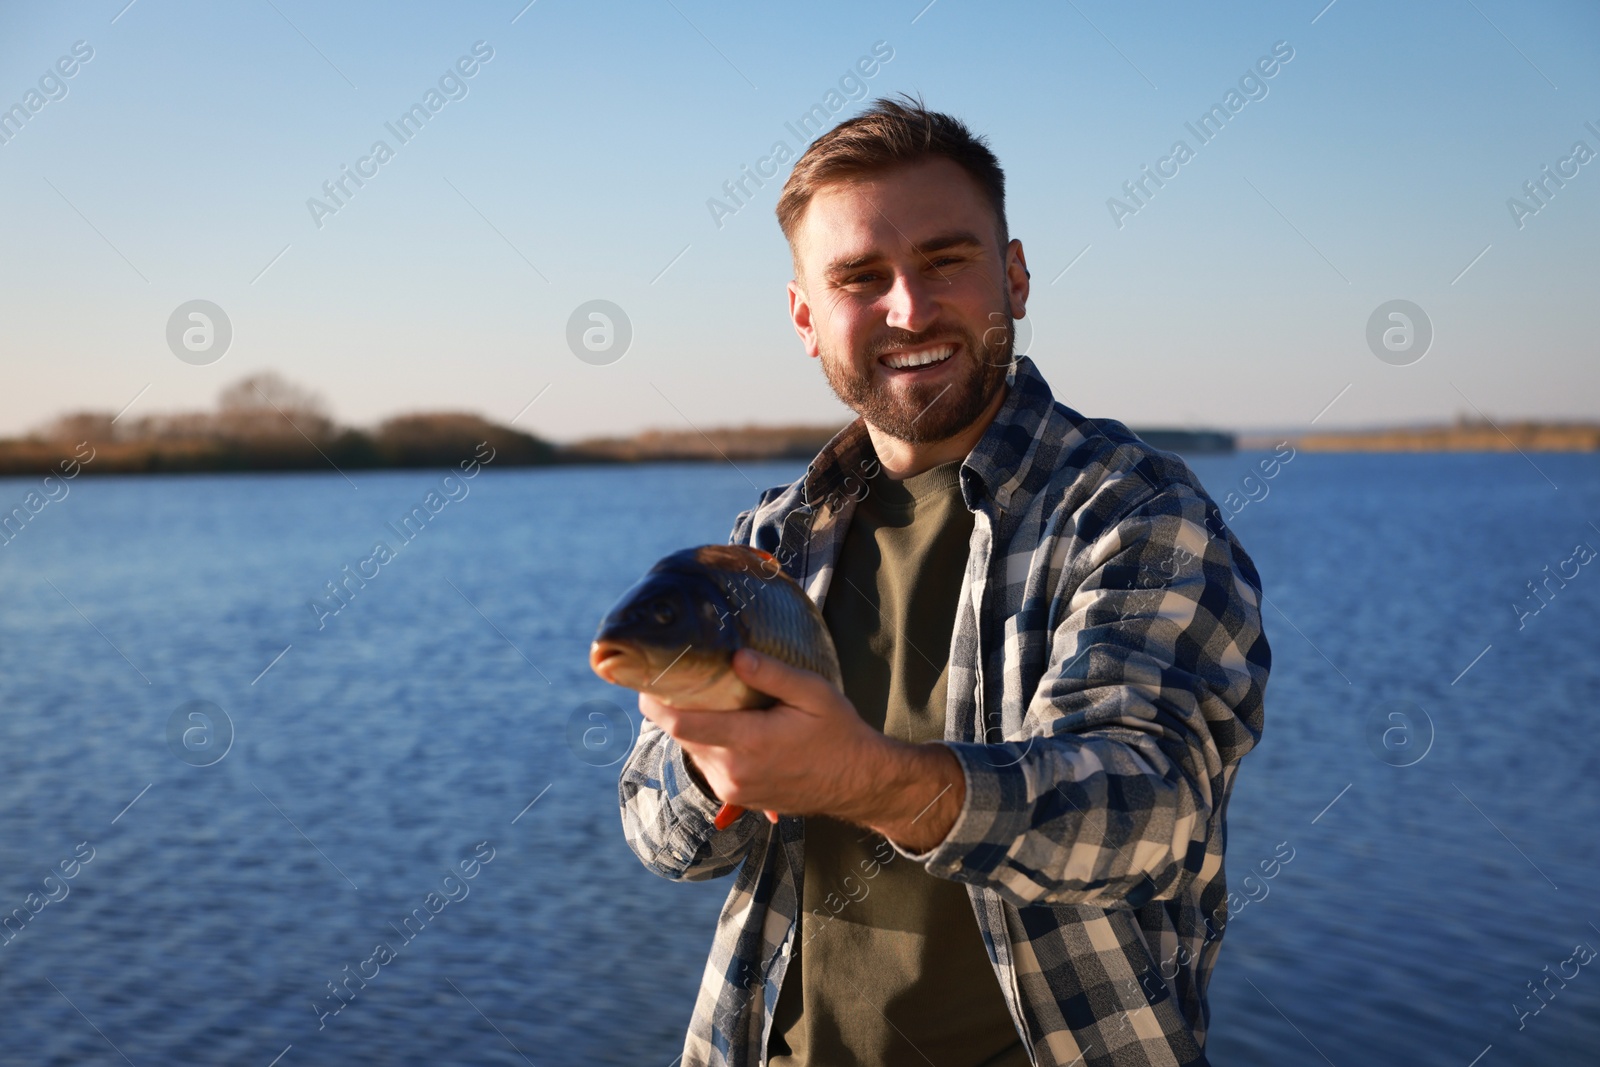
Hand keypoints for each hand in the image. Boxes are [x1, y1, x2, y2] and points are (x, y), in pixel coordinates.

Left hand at [637, 649, 965, 850]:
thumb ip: (773, 674)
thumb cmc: (838, 733)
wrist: (857, 782)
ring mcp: (733, 790)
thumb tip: (735, 656)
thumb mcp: (814, 693)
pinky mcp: (737, 798)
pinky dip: (711, 744)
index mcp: (749, 743)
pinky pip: (709, 766)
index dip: (654, 702)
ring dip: (696, 727)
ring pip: (694, 751)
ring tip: (712, 700)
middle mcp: (733, 772)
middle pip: (682, 736)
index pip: (681, 724)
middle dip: (674, 708)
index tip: (644, 680)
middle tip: (677, 678)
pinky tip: (732, 727)